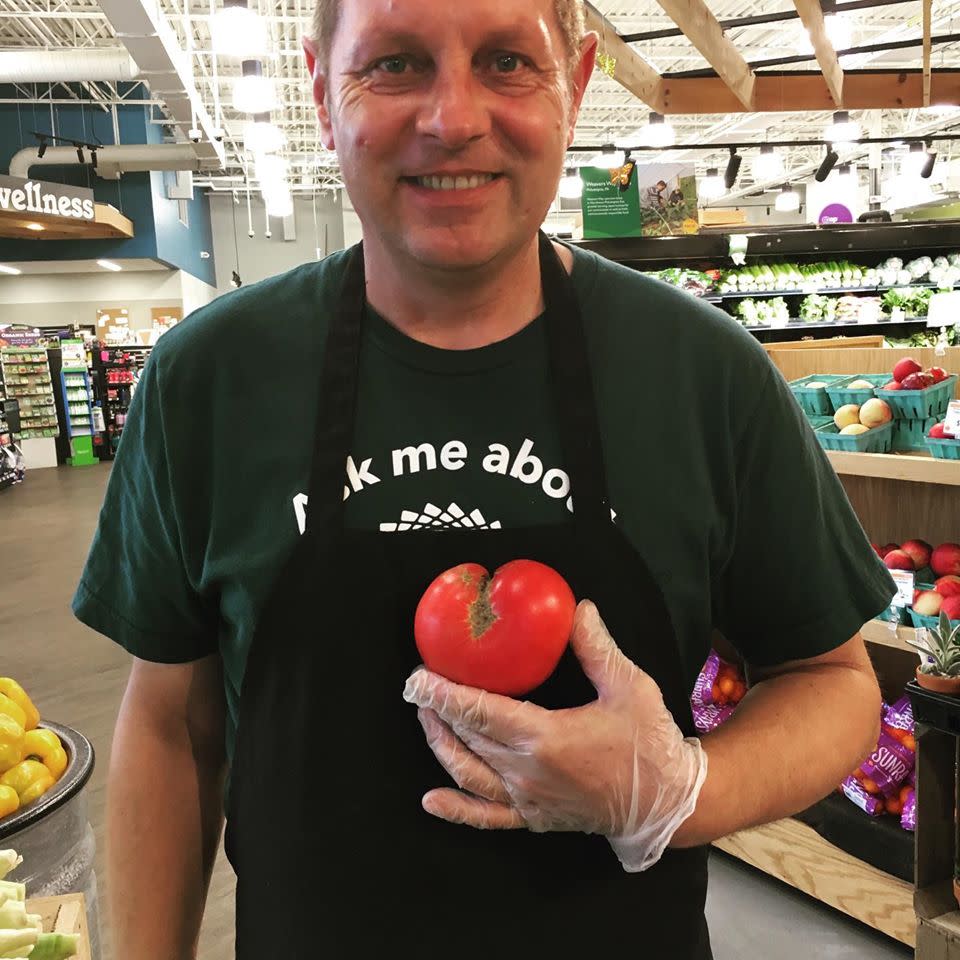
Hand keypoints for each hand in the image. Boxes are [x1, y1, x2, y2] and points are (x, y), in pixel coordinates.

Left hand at [403, 600, 707, 871]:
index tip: (418, 678)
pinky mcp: (535, 817)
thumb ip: (597, 647)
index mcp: (546, 738)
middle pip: (468, 739)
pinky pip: (488, 817)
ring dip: (440, 746)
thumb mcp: (629, 687)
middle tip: (419, 686)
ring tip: (425, 718)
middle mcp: (528, 772)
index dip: (444, 694)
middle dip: (438, 711)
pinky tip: (432, 801)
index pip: (480, 712)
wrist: (668, 803)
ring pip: (469, 774)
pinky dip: (457, 811)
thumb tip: (577, 608)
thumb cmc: (650, 744)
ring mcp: (529, 799)